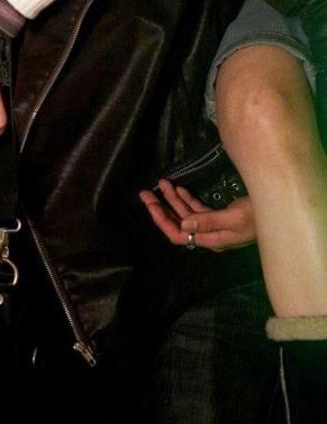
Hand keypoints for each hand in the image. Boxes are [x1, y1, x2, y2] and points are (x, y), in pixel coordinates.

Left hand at [139, 179, 254, 251]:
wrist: (279, 212)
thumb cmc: (259, 217)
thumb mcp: (234, 218)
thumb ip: (208, 221)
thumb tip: (184, 223)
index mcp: (210, 240)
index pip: (178, 234)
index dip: (161, 220)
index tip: (149, 204)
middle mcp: (209, 235)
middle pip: (178, 223)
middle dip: (161, 208)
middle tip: (145, 193)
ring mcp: (214, 225)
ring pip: (187, 214)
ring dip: (173, 200)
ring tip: (162, 183)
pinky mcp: (220, 216)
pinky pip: (198, 209)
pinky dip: (187, 199)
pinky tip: (179, 189)